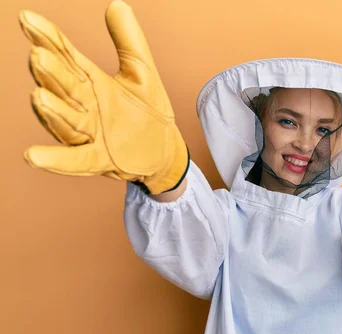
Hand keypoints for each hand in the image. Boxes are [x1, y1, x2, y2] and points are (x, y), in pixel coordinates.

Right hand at [19, 0, 187, 193]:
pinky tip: (33, 156)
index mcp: (91, 82)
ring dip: (52, 111)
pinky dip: (57, 159)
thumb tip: (117, 4)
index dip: (48, 38)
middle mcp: (83, 107)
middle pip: (63, 87)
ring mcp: (90, 134)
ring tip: (39, 95)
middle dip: (51, 73)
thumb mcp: (142, 72)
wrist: (165, 151)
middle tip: (38, 55)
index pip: (66, 56)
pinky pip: (76, 160)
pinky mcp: (100, 159)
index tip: (28, 19)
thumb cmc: (148, 111)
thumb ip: (130, 42)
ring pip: (66, 121)